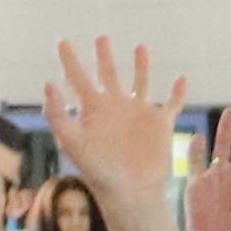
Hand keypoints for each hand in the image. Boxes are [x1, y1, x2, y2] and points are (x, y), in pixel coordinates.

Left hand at [40, 38, 201, 230]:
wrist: (130, 192)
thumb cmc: (98, 171)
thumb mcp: (72, 142)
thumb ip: (57, 115)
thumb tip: (48, 84)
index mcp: (93, 111)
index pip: (78, 79)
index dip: (70, 61)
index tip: (63, 42)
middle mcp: (115, 109)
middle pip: (108, 76)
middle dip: (104, 57)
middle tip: (101, 38)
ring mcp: (139, 114)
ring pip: (141, 83)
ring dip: (141, 66)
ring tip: (140, 47)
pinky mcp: (161, 124)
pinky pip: (172, 104)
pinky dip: (178, 92)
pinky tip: (181, 78)